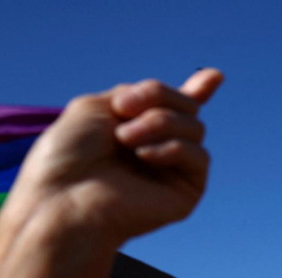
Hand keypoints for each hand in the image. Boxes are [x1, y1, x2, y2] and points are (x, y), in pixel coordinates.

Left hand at [0, 69, 223, 250]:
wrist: (65, 198)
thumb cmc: (69, 156)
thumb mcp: (95, 106)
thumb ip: (137, 96)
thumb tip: (186, 97)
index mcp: (135, 127)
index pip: (174, 108)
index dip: (198, 90)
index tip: (215, 75)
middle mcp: (158, 148)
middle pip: (186, 107)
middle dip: (157, 97)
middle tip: (123, 109)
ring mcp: (174, 171)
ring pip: (195, 127)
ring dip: (159, 123)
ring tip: (125, 138)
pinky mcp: (187, 192)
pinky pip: (198, 155)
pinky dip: (171, 148)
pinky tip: (145, 156)